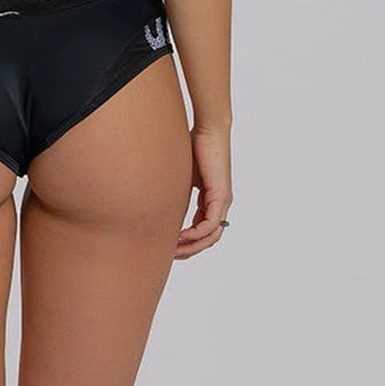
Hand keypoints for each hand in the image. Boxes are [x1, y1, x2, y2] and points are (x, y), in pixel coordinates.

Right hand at [175, 125, 232, 259]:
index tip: (170, 244)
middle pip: (208, 238)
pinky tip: (180, 236)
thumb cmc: (195, 146)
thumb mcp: (183, 177)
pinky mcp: (221, 196)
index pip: (203, 229)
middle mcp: (220, 203)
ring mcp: (222, 201)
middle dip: (189, 250)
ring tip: (174, 249)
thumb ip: (178, 193)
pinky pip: (210, 225)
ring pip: (211, 236)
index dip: (187, 241)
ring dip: (192, 246)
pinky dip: (195, 234)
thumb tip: (162, 206)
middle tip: (172, 254)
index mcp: (212, 199)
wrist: (209, 130)